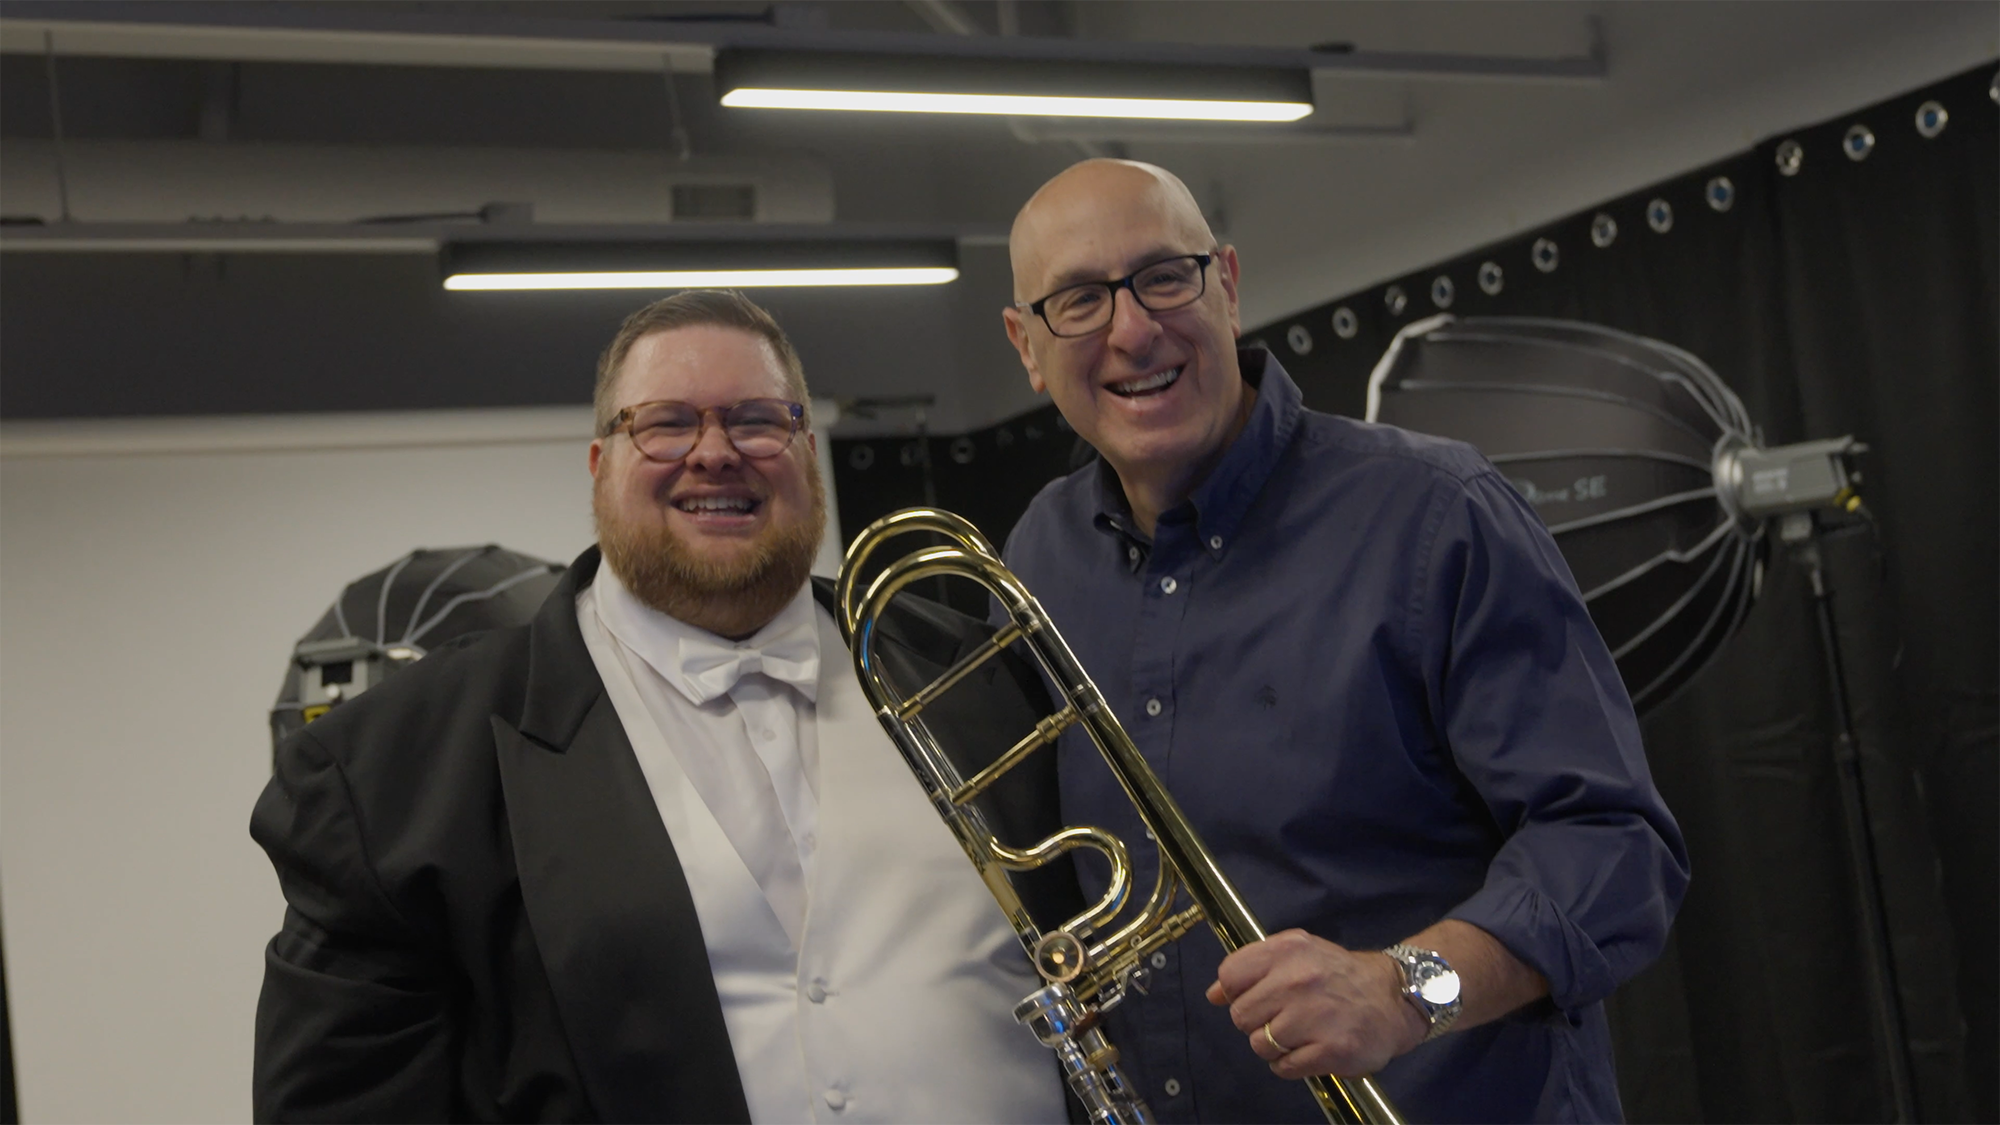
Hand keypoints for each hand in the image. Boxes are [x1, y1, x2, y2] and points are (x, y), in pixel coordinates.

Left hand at [1204, 929, 1426, 1078]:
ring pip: (1260, 1045)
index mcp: (1287, 951)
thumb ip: (1253, 967)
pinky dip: (1292, 1064)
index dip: (1238, 992)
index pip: (1230, 976)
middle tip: (1283, 1017)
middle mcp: (1298, 980)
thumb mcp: (1297, 954)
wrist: (1393, 998)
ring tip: (1299, 1034)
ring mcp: (1314, 1016)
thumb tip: (1212, 994)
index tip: (1257, 997)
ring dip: (1275, 1046)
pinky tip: (1309, 1050)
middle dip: (1257, 1022)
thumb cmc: (1338, 975)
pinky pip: (1284, 1067)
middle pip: (1241, 1016)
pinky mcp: (1331, 1049)